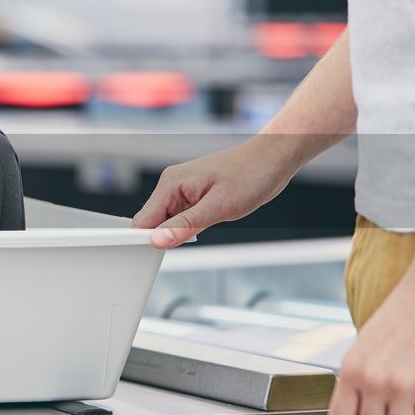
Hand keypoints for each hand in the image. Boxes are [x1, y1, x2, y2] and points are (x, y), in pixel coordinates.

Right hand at [132, 138, 295, 248]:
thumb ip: (185, 225)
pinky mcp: (193, 195)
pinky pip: (180, 217)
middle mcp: (171, 185)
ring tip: (208, 224)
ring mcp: (182, 189)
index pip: (143, 219)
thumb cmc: (250, 176)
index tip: (159, 254)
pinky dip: (190, 226)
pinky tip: (209, 221)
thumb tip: (157, 241)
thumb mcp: (218, 207)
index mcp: (171, 183)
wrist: (271, 160)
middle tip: (192, 239)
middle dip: (165, 237)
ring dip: (180, 231)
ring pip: (166, 221)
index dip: (146, 239)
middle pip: (151, 222)